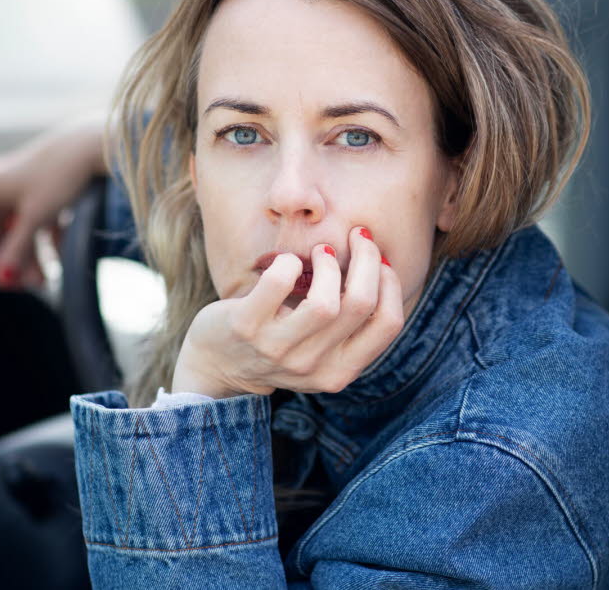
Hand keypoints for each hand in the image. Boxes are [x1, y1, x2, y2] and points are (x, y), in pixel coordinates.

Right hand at [0, 115, 106, 288]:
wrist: (96, 143)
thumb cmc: (60, 177)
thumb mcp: (35, 217)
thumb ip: (17, 248)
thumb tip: (2, 278)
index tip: (8, 276)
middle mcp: (9, 180)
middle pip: (7, 228)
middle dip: (19, 258)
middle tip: (34, 285)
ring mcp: (33, 180)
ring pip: (28, 224)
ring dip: (36, 252)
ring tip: (50, 277)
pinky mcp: (55, 181)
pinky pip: (47, 216)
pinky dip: (52, 236)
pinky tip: (63, 256)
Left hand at [171, 227, 404, 398]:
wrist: (217, 367)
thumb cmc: (280, 344)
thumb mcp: (323, 349)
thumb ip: (350, 323)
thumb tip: (380, 265)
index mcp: (341, 371)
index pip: (388, 324)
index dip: (391, 283)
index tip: (380, 259)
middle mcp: (313, 366)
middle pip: (361, 304)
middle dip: (367, 259)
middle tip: (359, 237)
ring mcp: (278, 349)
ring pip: (326, 302)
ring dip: (329, 263)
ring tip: (321, 252)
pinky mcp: (246, 327)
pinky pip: (279, 283)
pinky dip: (289, 262)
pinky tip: (287, 261)